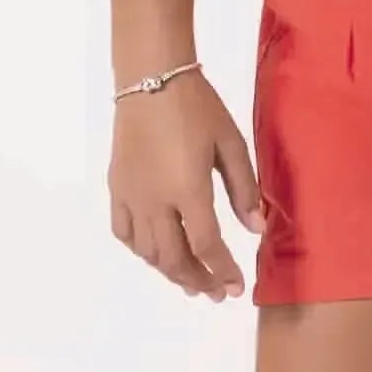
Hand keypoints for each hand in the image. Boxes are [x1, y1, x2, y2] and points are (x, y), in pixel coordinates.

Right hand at [108, 70, 263, 301]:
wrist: (151, 78)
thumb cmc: (197, 106)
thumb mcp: (232, 144)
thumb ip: (244, 189)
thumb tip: (256, 229)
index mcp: (188, 189)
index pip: (207, 246)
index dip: (222, 270)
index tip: (237, 288)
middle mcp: (155, 200)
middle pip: (174, 258)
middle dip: (198, 280)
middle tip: (217, 294)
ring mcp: (131, 195)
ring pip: (147, 252)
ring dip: (171, 272)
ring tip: (191, 280)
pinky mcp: (116, 186)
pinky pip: (124, 232)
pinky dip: (141, 251)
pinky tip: (156, 254)